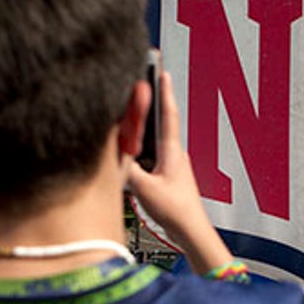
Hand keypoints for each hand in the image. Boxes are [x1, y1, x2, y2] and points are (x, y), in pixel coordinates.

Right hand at [128, 72, 228, 272]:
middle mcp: (174, 154)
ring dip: (143, 129)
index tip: (162, 72)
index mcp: (172, 151)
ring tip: (131, 114)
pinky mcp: (166, 176)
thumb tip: (112, 154)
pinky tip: (130, 153)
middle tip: (143, 84)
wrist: (190, 231)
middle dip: (150, 104)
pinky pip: (150, 156)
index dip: (164, 91)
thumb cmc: (176, 211)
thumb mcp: (145, 188)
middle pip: (159, 123)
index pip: (167, 114)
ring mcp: (171, 165)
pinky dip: (140, 149)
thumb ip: (127, 170)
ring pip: (153, 141)